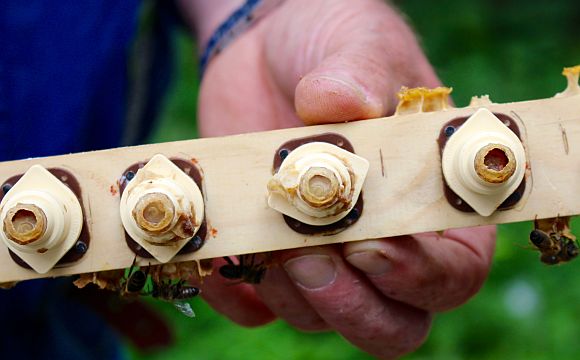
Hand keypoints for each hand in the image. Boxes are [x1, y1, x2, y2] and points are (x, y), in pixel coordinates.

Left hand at [180, 0, 495, 357]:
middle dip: (350, 306)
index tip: (368, 241)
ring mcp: (325, 255)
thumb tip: (341, 105)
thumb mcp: (356, 44)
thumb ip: (358, 74)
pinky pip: (254, 307)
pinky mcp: (268, 256)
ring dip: (289, 293)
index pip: (451, 273)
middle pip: (390, 322)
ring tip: (261, 237)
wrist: (266, 53)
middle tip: (308, 258)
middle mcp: (384, 243)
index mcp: (430, 204)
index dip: (418, 275)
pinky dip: (234, 296)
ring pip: (319, 318)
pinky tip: (217, 257)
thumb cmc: (332, 44)